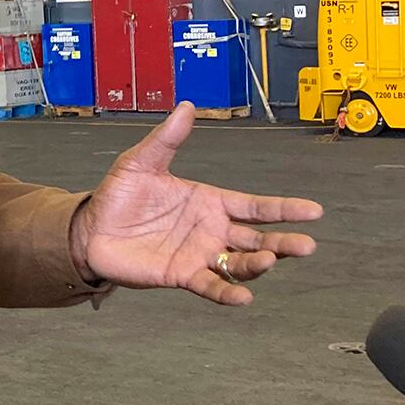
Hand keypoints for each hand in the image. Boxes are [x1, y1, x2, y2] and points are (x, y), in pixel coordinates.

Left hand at [69, 103, 321, 305]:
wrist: (90, 228)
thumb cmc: (119, 194)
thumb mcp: (141, 162)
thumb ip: (167, 139)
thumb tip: (186, 107)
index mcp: (211, 202)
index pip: (256, 207)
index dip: (284, 209)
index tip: (313, 211)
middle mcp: (212, 230)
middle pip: (257, 238)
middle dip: (283, 243)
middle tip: (307, 246)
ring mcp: (199, 254)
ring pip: (238, 263)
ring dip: (257, 265)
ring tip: (269, 261)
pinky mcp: (181, 275)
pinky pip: (210, 285)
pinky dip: (227, 292)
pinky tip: (244, 298)